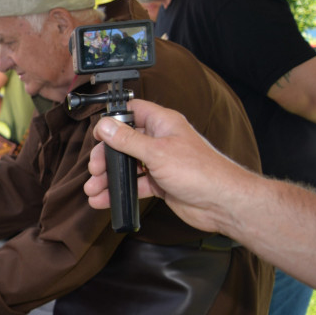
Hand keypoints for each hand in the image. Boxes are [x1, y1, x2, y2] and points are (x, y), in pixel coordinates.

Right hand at [86, 99, 234, 233]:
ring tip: (93, 189)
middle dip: (106, 156)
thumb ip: (128, 139)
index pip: (133, 112)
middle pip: (125, 142)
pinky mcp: (161, 182)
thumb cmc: (199, 172)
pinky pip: (136, 183)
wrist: (222, 203)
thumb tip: (106, 125)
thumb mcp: (156, 152)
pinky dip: (121, 191)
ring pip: (128, 165)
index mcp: (163, 124)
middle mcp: (161, 140)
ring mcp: (161, 162)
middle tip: (95, 169)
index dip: (113, 120)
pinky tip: (105, 200)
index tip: (98, 135)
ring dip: (110, 177)